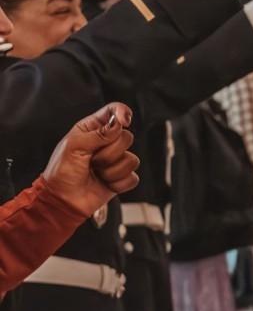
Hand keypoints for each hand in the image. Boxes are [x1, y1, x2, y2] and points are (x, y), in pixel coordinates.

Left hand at [42, 103, 139, 217]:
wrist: (63, 199)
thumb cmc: (62, 172)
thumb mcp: (73, 146)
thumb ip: (97, 133)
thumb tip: (118, 124)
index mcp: (92, 129)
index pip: (113, 112)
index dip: (122, 113)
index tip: (124, 121)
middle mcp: (107, 143)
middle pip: (127, 138)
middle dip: (109, 153)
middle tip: (92, 160)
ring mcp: (116, 161)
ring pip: (132, 159)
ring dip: (111, 171)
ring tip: (96, 173)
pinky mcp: (122, 178)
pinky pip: (132, 177)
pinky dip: (117, 183)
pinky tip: (104, 183)